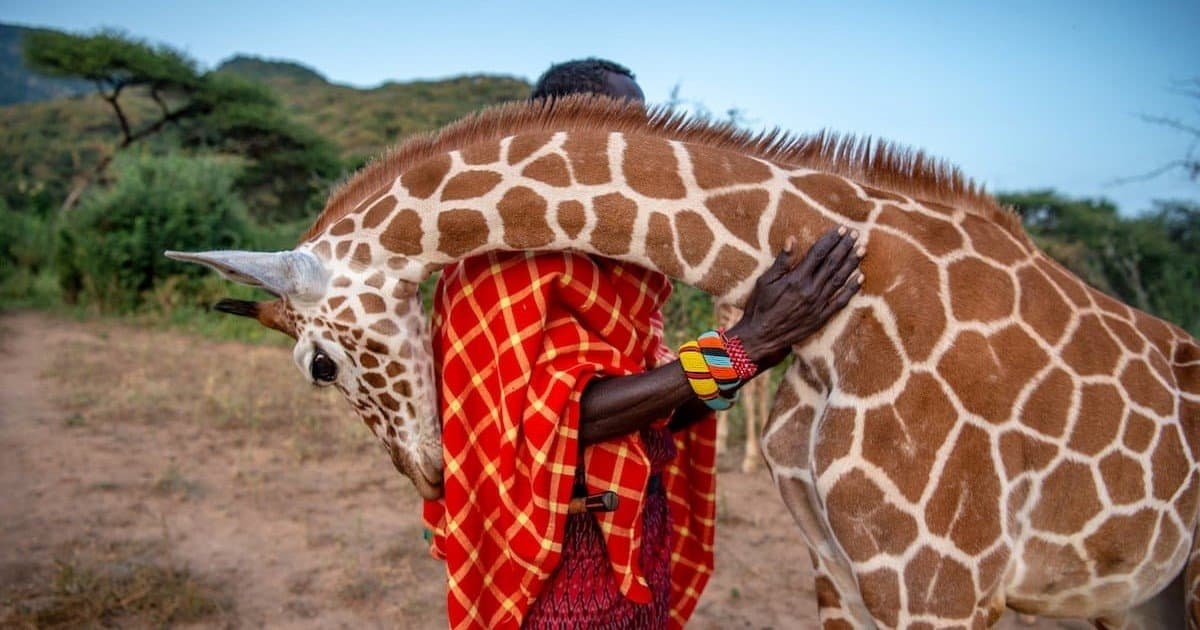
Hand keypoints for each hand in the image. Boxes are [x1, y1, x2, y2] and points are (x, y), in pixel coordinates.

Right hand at [726, 227, 862, 370]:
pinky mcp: (821, 317)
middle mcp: (811, 290)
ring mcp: (818, 304)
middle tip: (856, 234)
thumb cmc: (759, 307)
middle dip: (845, 247)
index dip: (831, 240)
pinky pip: (841, 301)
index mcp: (796, 279)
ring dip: (852, 263)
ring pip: (839, 279)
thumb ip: (781, 261)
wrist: (761, 336)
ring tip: (862, 250)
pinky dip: (851, 289)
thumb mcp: (765, 281)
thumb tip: (792, 239)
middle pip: (832, 263)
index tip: (841, 229)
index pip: (818, 254)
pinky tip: (860, 278)